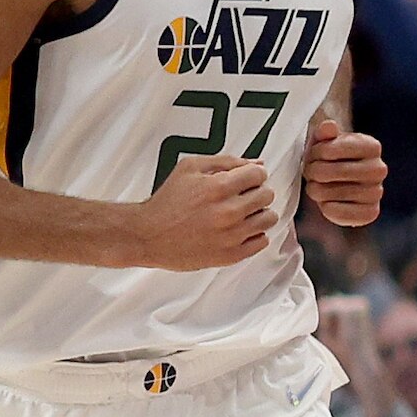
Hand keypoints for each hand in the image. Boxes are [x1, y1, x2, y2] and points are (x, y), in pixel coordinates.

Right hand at [132, 154, 280, 267]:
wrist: (148, 235)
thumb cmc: (166, 203)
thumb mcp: (189, 168)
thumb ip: (225, 162)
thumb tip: (254, 163)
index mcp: (219, 187)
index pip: (260, 174)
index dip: (254, 173)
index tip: (249, 178)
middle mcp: (228, 211)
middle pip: (267, 195)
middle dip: (256, 191)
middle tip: (242, 195)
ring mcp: (232, 234)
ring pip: (269, 218)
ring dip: (258, 213)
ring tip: (242, 213)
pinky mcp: (231, 254)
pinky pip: (262, 241)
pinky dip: (254, 234)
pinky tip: (240, 230)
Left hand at [303, 127, 386, 227]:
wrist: (344, 184)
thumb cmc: (333, 159)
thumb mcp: (326, 142)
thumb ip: (325, 132)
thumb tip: (328, 126)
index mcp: (372, 146)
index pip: (329, 150)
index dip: (315, 153)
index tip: (315, 156)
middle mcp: (379, 169)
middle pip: (327, 172)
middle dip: (312, 173)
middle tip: (312, 173)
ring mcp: (376, 192)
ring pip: (328, 194)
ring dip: (315, 190)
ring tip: (318, 186)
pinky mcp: (370, 213)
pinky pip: (337, 213)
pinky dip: (325, 208)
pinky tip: (328, 201)